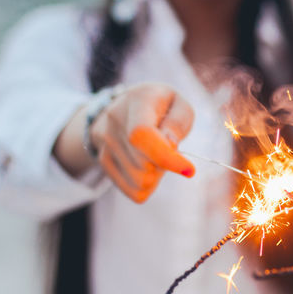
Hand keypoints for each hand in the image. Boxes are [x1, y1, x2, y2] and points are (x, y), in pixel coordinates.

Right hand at [89, 83, 195, 202]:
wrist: (125, 106)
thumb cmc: (161, 106)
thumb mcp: (178, 104)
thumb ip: (178, 123)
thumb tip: (170, 147)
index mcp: (137, 101)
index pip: (142, 135)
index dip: (165, 157)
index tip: (189, 169)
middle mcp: (115, 120)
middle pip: (144, 165)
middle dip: (165, 165)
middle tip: (168, 148)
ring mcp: (105, 142)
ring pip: (140, 182)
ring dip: (157, 175)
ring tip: (155, 155)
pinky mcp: (103, 161)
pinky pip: (134, 192)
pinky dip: (148, 186)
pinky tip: (147, 167)